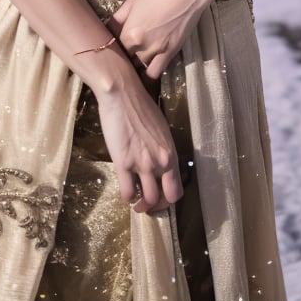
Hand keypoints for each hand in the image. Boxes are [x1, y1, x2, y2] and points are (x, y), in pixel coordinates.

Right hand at [95, 76, 182, 212]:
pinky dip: (127, 197)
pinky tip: (125, 191)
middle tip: (148, 205)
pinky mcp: (123, 163)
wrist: (122, 93)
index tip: (161, 196)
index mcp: (171, 152)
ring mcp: (143, 164)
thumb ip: (162, 148)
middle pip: (167, 199)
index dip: (170, 197)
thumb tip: (159, 161)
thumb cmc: (140, 105)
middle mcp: (161, 161)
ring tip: (135, 202)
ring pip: (148, 200)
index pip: (178, 188)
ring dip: (141, 205)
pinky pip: (127, 192)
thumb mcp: (160, 128)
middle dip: (158, 206)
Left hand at [108, 0, 206, 80]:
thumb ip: (117, 19)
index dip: (113, 49)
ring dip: (135, 69)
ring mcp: (156, 52)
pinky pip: (155, 74)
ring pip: (139, 70)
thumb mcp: (131, 2)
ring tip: (133, 68)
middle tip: (122, 57)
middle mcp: (141, 47)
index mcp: (128, 34)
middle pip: (126, 61)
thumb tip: (106, 31)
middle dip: (123, 60)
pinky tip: (144, 79)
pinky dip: (148, 78)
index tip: (113, 47)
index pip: (114, 49)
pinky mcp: (170, 54)